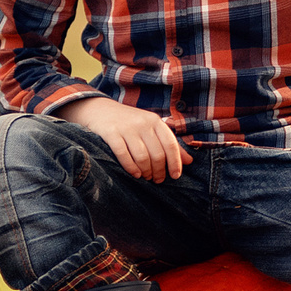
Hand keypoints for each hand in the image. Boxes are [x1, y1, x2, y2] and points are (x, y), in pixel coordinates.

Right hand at [55, 95, 185, 181]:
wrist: (100, 110)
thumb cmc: (130, 123)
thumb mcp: (151, 129)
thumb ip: (169, 144)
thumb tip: (189, 161)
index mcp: (155, 121)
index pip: (170, 144)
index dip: (175, 162)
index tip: (175, 176)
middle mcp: (143, 123)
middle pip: (157, 154)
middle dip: (159, 171)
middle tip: (157, 180)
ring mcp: (126, 128)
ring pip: (142, 157)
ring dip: (145, 171)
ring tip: (146, 177)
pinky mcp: (111, 133)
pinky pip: (124, 155)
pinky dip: (131, 168)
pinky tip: (134, 174)